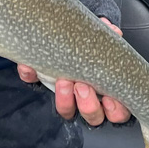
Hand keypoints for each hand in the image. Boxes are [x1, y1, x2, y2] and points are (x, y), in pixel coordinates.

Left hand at [17, 18, 131, 125]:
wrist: (64, 33)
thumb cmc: (91, 44)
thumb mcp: (101, 39)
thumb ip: (108, 36)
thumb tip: (112, 31)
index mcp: (108, 93)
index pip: (118, 113)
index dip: (115, 110)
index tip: (109, 98)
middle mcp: (88, 100)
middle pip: (93, 117)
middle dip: (87, 104)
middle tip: (81, 86)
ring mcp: (66, 96)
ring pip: (67, 111)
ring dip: (64, 100)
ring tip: (62, 81)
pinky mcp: (42, 84)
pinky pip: (35, 85)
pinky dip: (31, 76)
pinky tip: (30, 67)